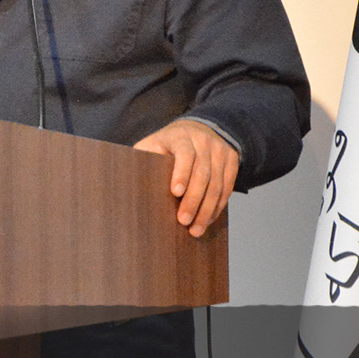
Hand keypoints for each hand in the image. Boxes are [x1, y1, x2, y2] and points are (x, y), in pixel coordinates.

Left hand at [133, 119, 238, 237]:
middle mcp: (203, 142)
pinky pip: (227, 187)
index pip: (185, 153)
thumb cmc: (169, 143)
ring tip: (196, 230)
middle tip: (183, 221)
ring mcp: (220, 151)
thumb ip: (144, 157)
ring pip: (217, 184)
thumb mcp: (154, 143)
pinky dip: (218, 206)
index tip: (175, 192)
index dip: (181, 172)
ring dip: (207, 209)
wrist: (201, 128)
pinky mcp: (232, 161)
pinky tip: (208, 220)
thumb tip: (127, 182)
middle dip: (193, 200)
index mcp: (180, 136)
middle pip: (202, 173)